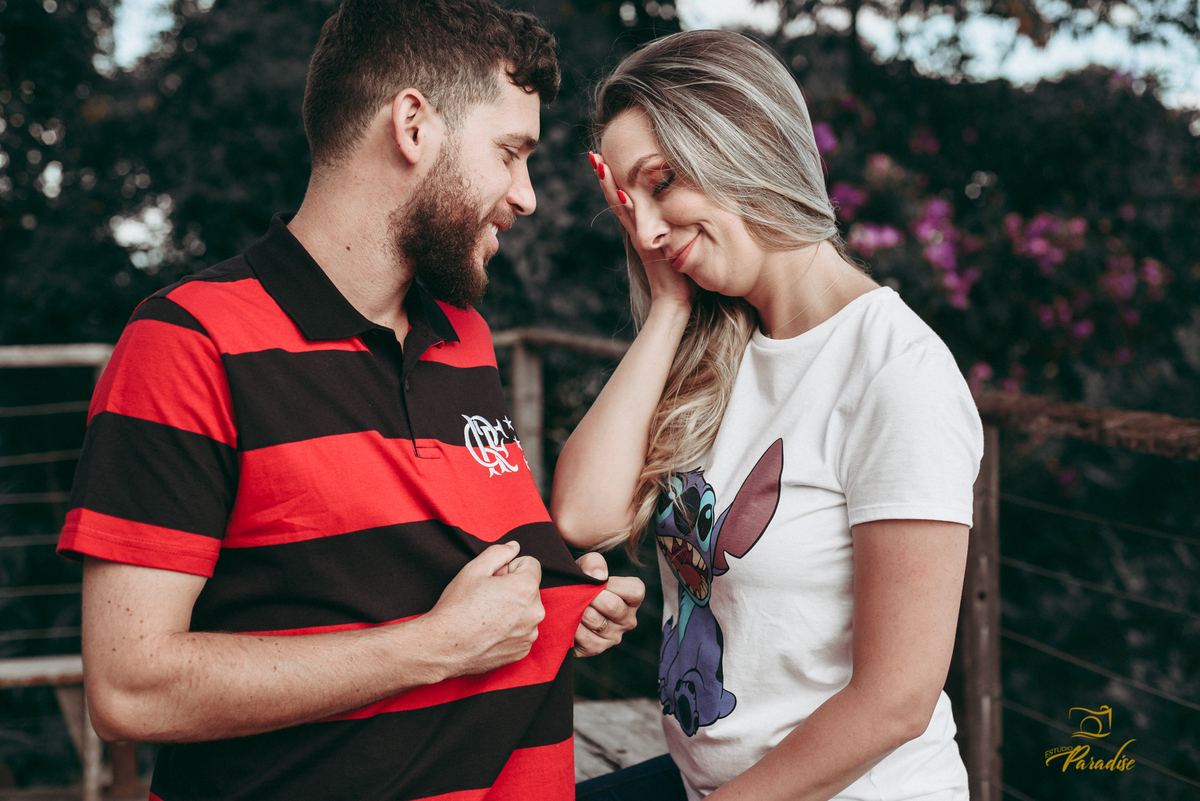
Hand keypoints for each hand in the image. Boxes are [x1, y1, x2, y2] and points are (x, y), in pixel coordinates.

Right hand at [424, 541, 544, 676]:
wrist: (443, 647)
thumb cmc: (457, 607)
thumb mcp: (474, 569)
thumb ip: (499, 552)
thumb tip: (514, 547)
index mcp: (526, 588)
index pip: (531, 564)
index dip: (510, 567)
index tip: (493, 578)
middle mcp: (535, 612)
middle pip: (529, 588)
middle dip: (512, 588)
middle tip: (486, 597)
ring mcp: (529, 634)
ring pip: (526, 610)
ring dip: (512, 609)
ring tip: (486, 615)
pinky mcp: (522, 651)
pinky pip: (522, 631)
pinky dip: (509, 629)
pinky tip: (489, 631)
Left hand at [572, 552, 644, 657]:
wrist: (561, 603)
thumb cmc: (581, 582)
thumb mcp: (587, 566)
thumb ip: (594, 563)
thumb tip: (599, 577)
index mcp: (632, 599)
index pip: (634, 591)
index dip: (612, 584)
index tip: (596, 582)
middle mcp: (628, 620)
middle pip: (613, 606)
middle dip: (590, 596)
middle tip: (577, 592)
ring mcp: (613, 637)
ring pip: (595, 620)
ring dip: (578, 609)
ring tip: (571, 604)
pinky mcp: (596, 648)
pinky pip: (584, 636)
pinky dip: (572, 624)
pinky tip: (568, 618)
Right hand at [589, 151, 693, 312]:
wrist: (673, 300)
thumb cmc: (679, 276)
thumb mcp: (676, 243)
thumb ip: (674, 227)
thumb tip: (684, 211)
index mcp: (642, 226)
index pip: (625, 198)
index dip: (614, 179)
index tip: (606, 158)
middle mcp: (637, 229)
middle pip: (616, 197)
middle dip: (605, 176)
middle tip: (594, 154)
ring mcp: (638, 236)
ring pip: (620, 205)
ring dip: (609, 184)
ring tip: (599, 163)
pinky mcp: (644, 244)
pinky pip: (632, 220)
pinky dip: (624, 205)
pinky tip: (619, 190)